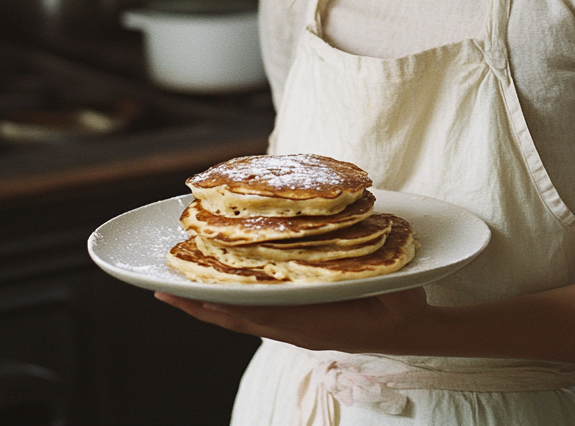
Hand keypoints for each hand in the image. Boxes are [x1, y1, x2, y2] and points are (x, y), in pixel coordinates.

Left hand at [154, 286, 429, 353]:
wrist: (412, 328)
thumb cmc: (402, 302)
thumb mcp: (390, 288)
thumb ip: (369, 273)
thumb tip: (352, 246)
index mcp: (312, 323)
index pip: (255, 313)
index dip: (219, 303)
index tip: (185, 292)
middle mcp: (297, 328)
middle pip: (236, 319)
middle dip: (199, 305)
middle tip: (161, 290)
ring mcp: (297, 328)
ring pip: (244, 319)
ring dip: (211, 306)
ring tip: (180, 290)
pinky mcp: (301, 323)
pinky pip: (259, 315)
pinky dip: (234, 305)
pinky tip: (225, 291)